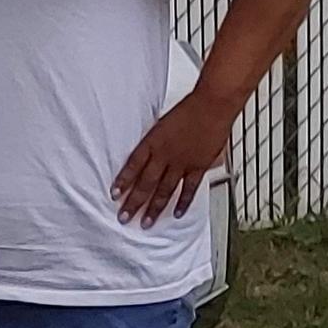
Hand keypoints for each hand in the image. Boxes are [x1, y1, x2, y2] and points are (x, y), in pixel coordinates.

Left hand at [113, 94, 235, 223]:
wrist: (212, 105)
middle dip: (134, 202)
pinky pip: (189, 189)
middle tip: (124, 217)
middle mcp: (164, 155)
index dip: (123, 182)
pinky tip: (176, 213)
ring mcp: (182, 163)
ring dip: (154, 208)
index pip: (132, 166)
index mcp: (152, 142)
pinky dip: (183, 202)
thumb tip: (147, 154)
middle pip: (145, 183)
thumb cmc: (188, 110)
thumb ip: (154, 142)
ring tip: (146, 222)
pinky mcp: (199, 166)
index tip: (114, 195)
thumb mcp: (161, 124)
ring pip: (164, 190)